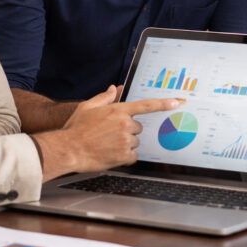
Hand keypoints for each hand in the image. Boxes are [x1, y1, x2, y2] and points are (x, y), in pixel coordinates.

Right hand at [37, 86, 182, 179]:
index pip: (146, 105)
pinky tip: (110, 154)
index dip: (164, 104)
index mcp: (118, 110)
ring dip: (125, 144)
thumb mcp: (87, 107)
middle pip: (138, 128)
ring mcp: (125, 140)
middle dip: (128, 130)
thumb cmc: (76, 128)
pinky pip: (132, 156)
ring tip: (106, 144)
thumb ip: (103, 98)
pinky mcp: (124, 155)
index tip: (178, 102)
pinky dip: (124, 156)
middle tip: (109, 134)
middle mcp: (125, 124)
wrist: (68, 149)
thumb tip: (113, 89)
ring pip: (135, 142)